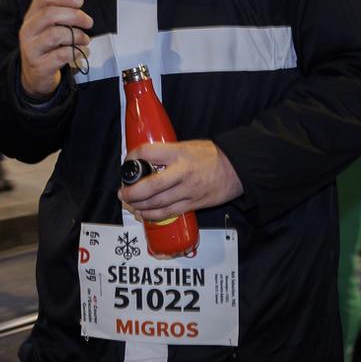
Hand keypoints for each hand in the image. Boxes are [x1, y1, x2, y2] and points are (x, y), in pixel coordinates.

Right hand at [18, 0, 91, 97]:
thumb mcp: (48, 27)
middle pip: (50, 14)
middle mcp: (28, 31)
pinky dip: (77, 51)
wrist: (35, 75)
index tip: (80, 2)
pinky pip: (62, 54)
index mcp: (31, 17)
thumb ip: (60, 13)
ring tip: (84, 39)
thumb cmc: (47, 47)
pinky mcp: (40, 65)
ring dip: (77, 35)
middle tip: (88, 22)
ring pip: (56, 34)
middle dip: (75, 16)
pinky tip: (81, 51)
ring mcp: (31, 49)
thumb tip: (77, 3)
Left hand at [118, 140, 243, 221]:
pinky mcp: (193, 204)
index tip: (128, 162)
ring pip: (156, 203)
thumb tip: (147, 161)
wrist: (237, 169)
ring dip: (139, 205)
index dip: (132, 157)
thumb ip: (168, 154)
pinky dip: (153, 215)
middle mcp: (182, 172)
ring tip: (131, 204)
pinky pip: (168, 213)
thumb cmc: (212, 155)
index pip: (147, 153)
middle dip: (131, 192)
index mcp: (179, 153)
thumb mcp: (188, 146)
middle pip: (149, 186)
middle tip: (123, 193)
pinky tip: (144, 214)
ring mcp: (187, 191)